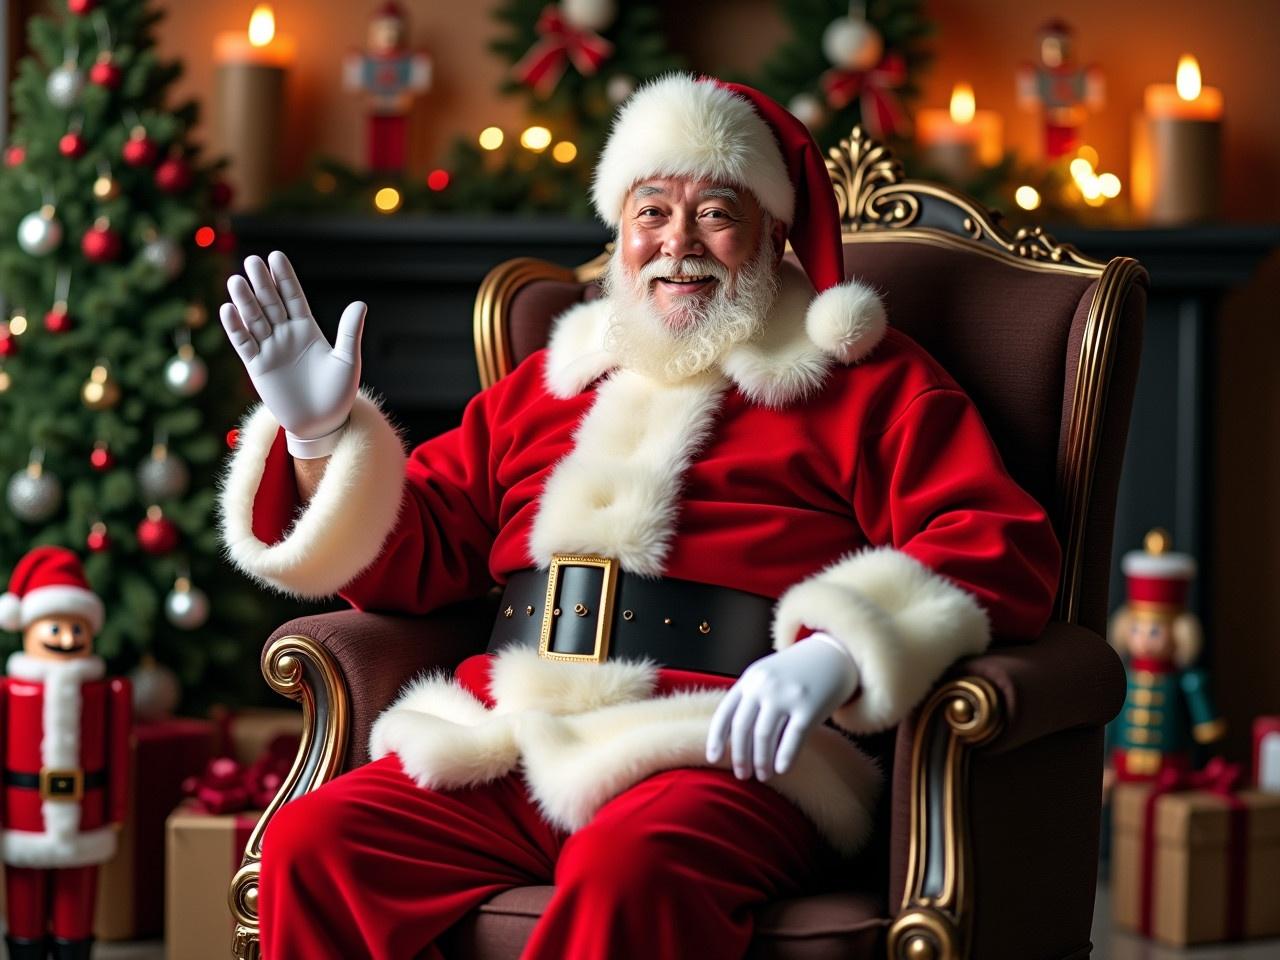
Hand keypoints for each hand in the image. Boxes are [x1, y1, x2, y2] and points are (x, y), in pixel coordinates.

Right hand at [220, 251, 366, 458]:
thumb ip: (350, 333)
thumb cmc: (338, 393)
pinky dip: (236, 328)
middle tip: (252, 261)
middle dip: (261, 283)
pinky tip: (228, 310)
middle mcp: (286, 335)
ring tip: (236, 281)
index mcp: (308, 329)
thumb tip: (360, 303)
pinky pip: (244, 344)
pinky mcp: (258, 367)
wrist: (322, 424)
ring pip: (254, 319)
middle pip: (270, 303)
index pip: (293, 297)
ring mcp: (270, 349)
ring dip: (245, 301)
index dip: (284, 278)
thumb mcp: (347, 361)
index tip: (276, 256)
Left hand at [705, 634, 859, 780]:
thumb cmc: (794, 674)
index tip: (713, 759)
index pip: (725, 713)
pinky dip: (785, 757)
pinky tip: (781, 770)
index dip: (716, 739)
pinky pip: (792, 737)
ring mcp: (786, 695)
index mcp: (749, 680)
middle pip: (742, 728)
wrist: (832, 655)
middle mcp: (764, 686)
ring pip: (764, 735)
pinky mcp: (809, 706)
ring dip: (761, 761)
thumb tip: (733, 740)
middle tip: (742, 775)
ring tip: (763, 776)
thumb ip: (749, 700)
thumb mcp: (766, 677)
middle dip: (740, 756)